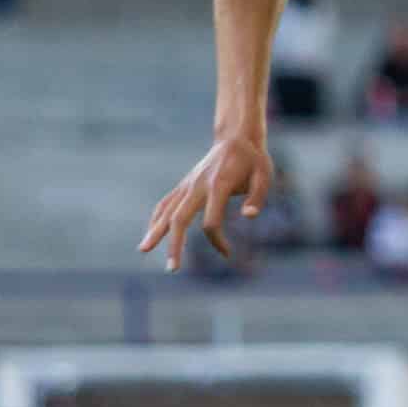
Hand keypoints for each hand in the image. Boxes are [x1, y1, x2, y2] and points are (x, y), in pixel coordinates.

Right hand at [138, 136, 273, 273]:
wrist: (236, 138)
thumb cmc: (253, 160)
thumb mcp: (264, 175)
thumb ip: (257, 196)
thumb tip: (248, 216)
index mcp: (218, 185)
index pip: (211, 221)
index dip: (217, 240)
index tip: (227, 253)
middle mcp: (198, 185)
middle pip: (180, 219)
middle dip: (175, 244)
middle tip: (172, 268)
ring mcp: (188, 184)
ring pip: (167, 210)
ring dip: (155, 231)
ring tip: (143, 250)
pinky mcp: (184, 184)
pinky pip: (166, 202)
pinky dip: (156, 218)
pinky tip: (150, 233)